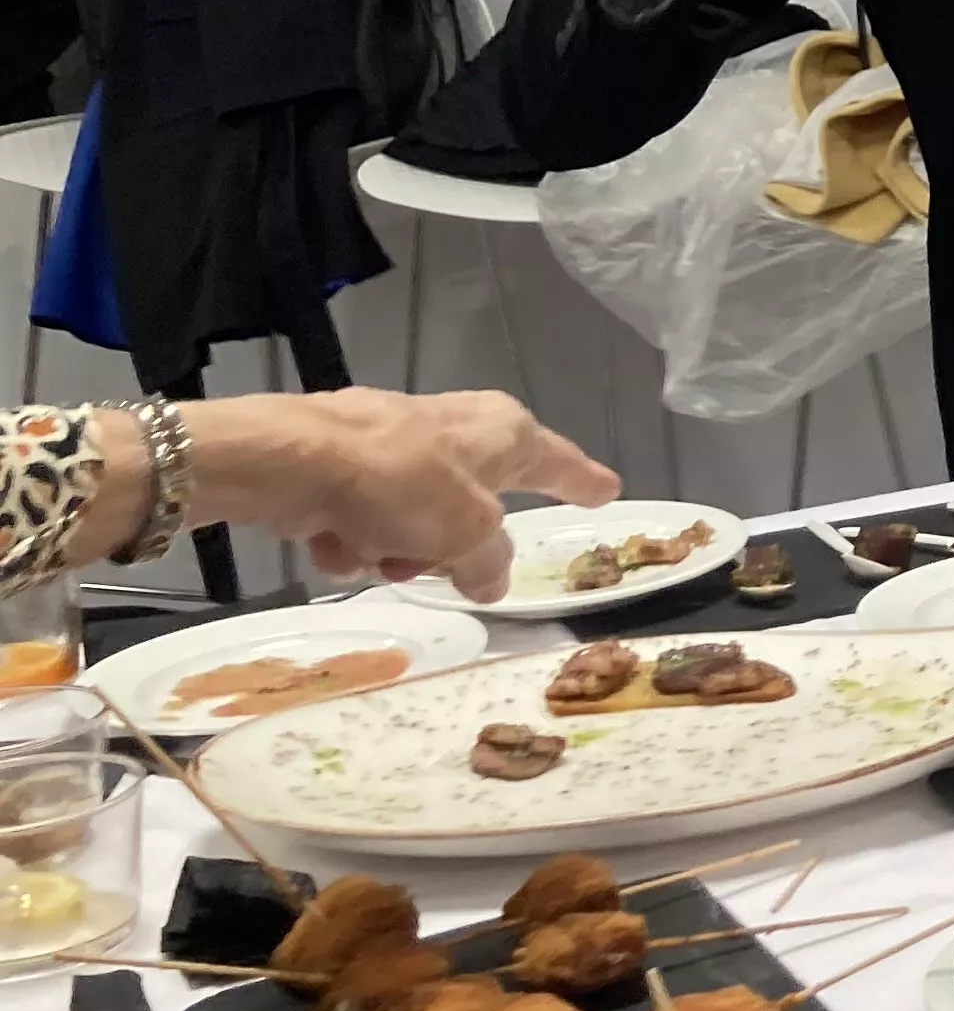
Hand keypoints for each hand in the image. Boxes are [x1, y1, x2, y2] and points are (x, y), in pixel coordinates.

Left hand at [178, 389, 619, 601]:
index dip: (582, 482)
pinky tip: (332, 543)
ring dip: (396, 551)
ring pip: (416, 522)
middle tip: (436, 563)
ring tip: (372, 553)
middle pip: (474, 508)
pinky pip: (368, 521)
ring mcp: (397, 447)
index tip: (606, 492)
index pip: (557, 463)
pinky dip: (352, 540)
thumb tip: (489, 578)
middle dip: (449, 546)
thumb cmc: (401, 484)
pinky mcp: (345, 465)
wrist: (290, 459)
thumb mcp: (468, 533)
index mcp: (501, 432)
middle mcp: (455, 432)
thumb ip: (490, 561)